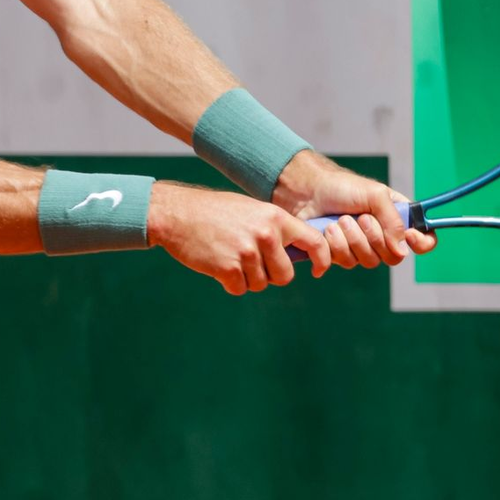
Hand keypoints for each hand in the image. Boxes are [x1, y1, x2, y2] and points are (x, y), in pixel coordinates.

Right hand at [147, 182, 331, 294]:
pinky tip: (218, 264)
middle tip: (252, 263)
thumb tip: (297, 253)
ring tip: (229, 256)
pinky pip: (239, 289)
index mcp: (275, 218)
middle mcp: (266, 234)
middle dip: (271, 275)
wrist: (177, 214)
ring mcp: (247, 252)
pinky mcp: (228, 268)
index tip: (318, 269)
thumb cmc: (215, 212)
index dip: (322, 259)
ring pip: (260, 284)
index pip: (314, 242)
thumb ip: (275, 229)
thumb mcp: (252, 210)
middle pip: (285, 276)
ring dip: (246, 278)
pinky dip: (229, 283)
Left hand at [272, 150, 437, 269]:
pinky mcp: (339, 254)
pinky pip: (345, 262)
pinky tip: (327, 230)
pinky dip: (336, 245)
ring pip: (368, 261)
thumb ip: (393, 220)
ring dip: (353, 240)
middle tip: (359, 218)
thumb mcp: (374, 194)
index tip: (410, 237)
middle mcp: (382, 235)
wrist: (306, 191)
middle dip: (374, 238)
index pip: (424, 240)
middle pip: (393, 257)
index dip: (422, 244)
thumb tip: (403, 250)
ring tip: (339, 221)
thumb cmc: (342, 187)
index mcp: (396, 217)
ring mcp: (361, 247)